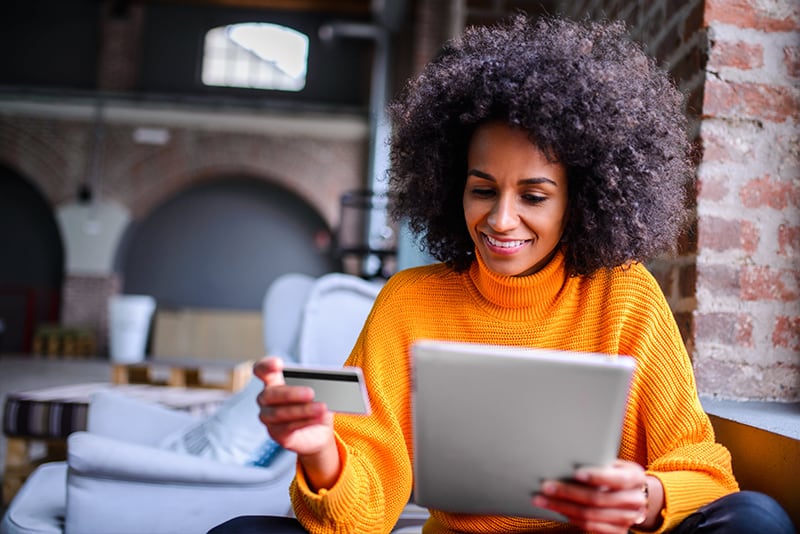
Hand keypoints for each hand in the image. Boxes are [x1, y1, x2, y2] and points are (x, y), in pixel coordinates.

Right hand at [254, 357, 340, 489]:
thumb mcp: (320, 388)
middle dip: (291, 393)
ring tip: (322, 407)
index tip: (278, 364)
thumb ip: (322, 380)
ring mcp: (269, 418)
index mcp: (273, 381)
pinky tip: (318, 418)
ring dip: (302, 410)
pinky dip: (305, 422)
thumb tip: (336, 374)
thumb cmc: (315, 402)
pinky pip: (287, 428)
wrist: (320, 430)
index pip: (261, 370)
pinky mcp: (277, 434)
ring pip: (279, 413)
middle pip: (270, 394)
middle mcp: (266, 399)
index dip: (265, 366)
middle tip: (311, 393)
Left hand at [532, 460, 656, 533]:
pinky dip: (572, 518)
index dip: (596, 477)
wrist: (638, 495)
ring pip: (590, 516)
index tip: (575, 473)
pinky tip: (557, 510)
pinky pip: (591, 527)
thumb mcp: (616, 464)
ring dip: (563, 508)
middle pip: (597, 499)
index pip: (615, 479)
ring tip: (543, 500)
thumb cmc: (618, 473)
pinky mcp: (618, 531)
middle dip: (568, 493)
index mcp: (635, 478)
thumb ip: (599, 462)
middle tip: (546, 487)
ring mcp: (627, 518)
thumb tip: (567, 457)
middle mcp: (634, 500)